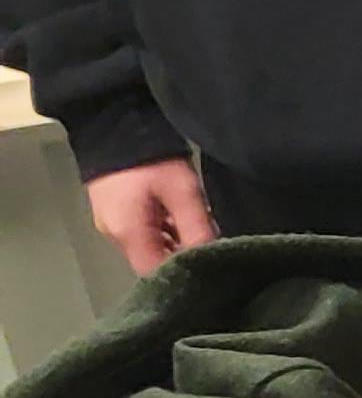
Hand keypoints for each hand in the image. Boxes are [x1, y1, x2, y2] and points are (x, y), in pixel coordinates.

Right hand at [84, 154, 213, 274]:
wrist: (114, 122)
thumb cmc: (149, 157)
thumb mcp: (183, 192)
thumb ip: (197, 229)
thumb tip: (212, 258)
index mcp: (128, 234)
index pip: (157, 274)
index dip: (184, 276)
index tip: (210, 269)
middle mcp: (115, 235)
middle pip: (154, 262)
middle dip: (183, 256)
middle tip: (209, 242)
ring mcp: (112, 223)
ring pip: (151, 247)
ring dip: (176, 242)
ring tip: (197, 225)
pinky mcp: (115, 212)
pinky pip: (143, 232)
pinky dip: (164, 230)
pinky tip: (181, 217)